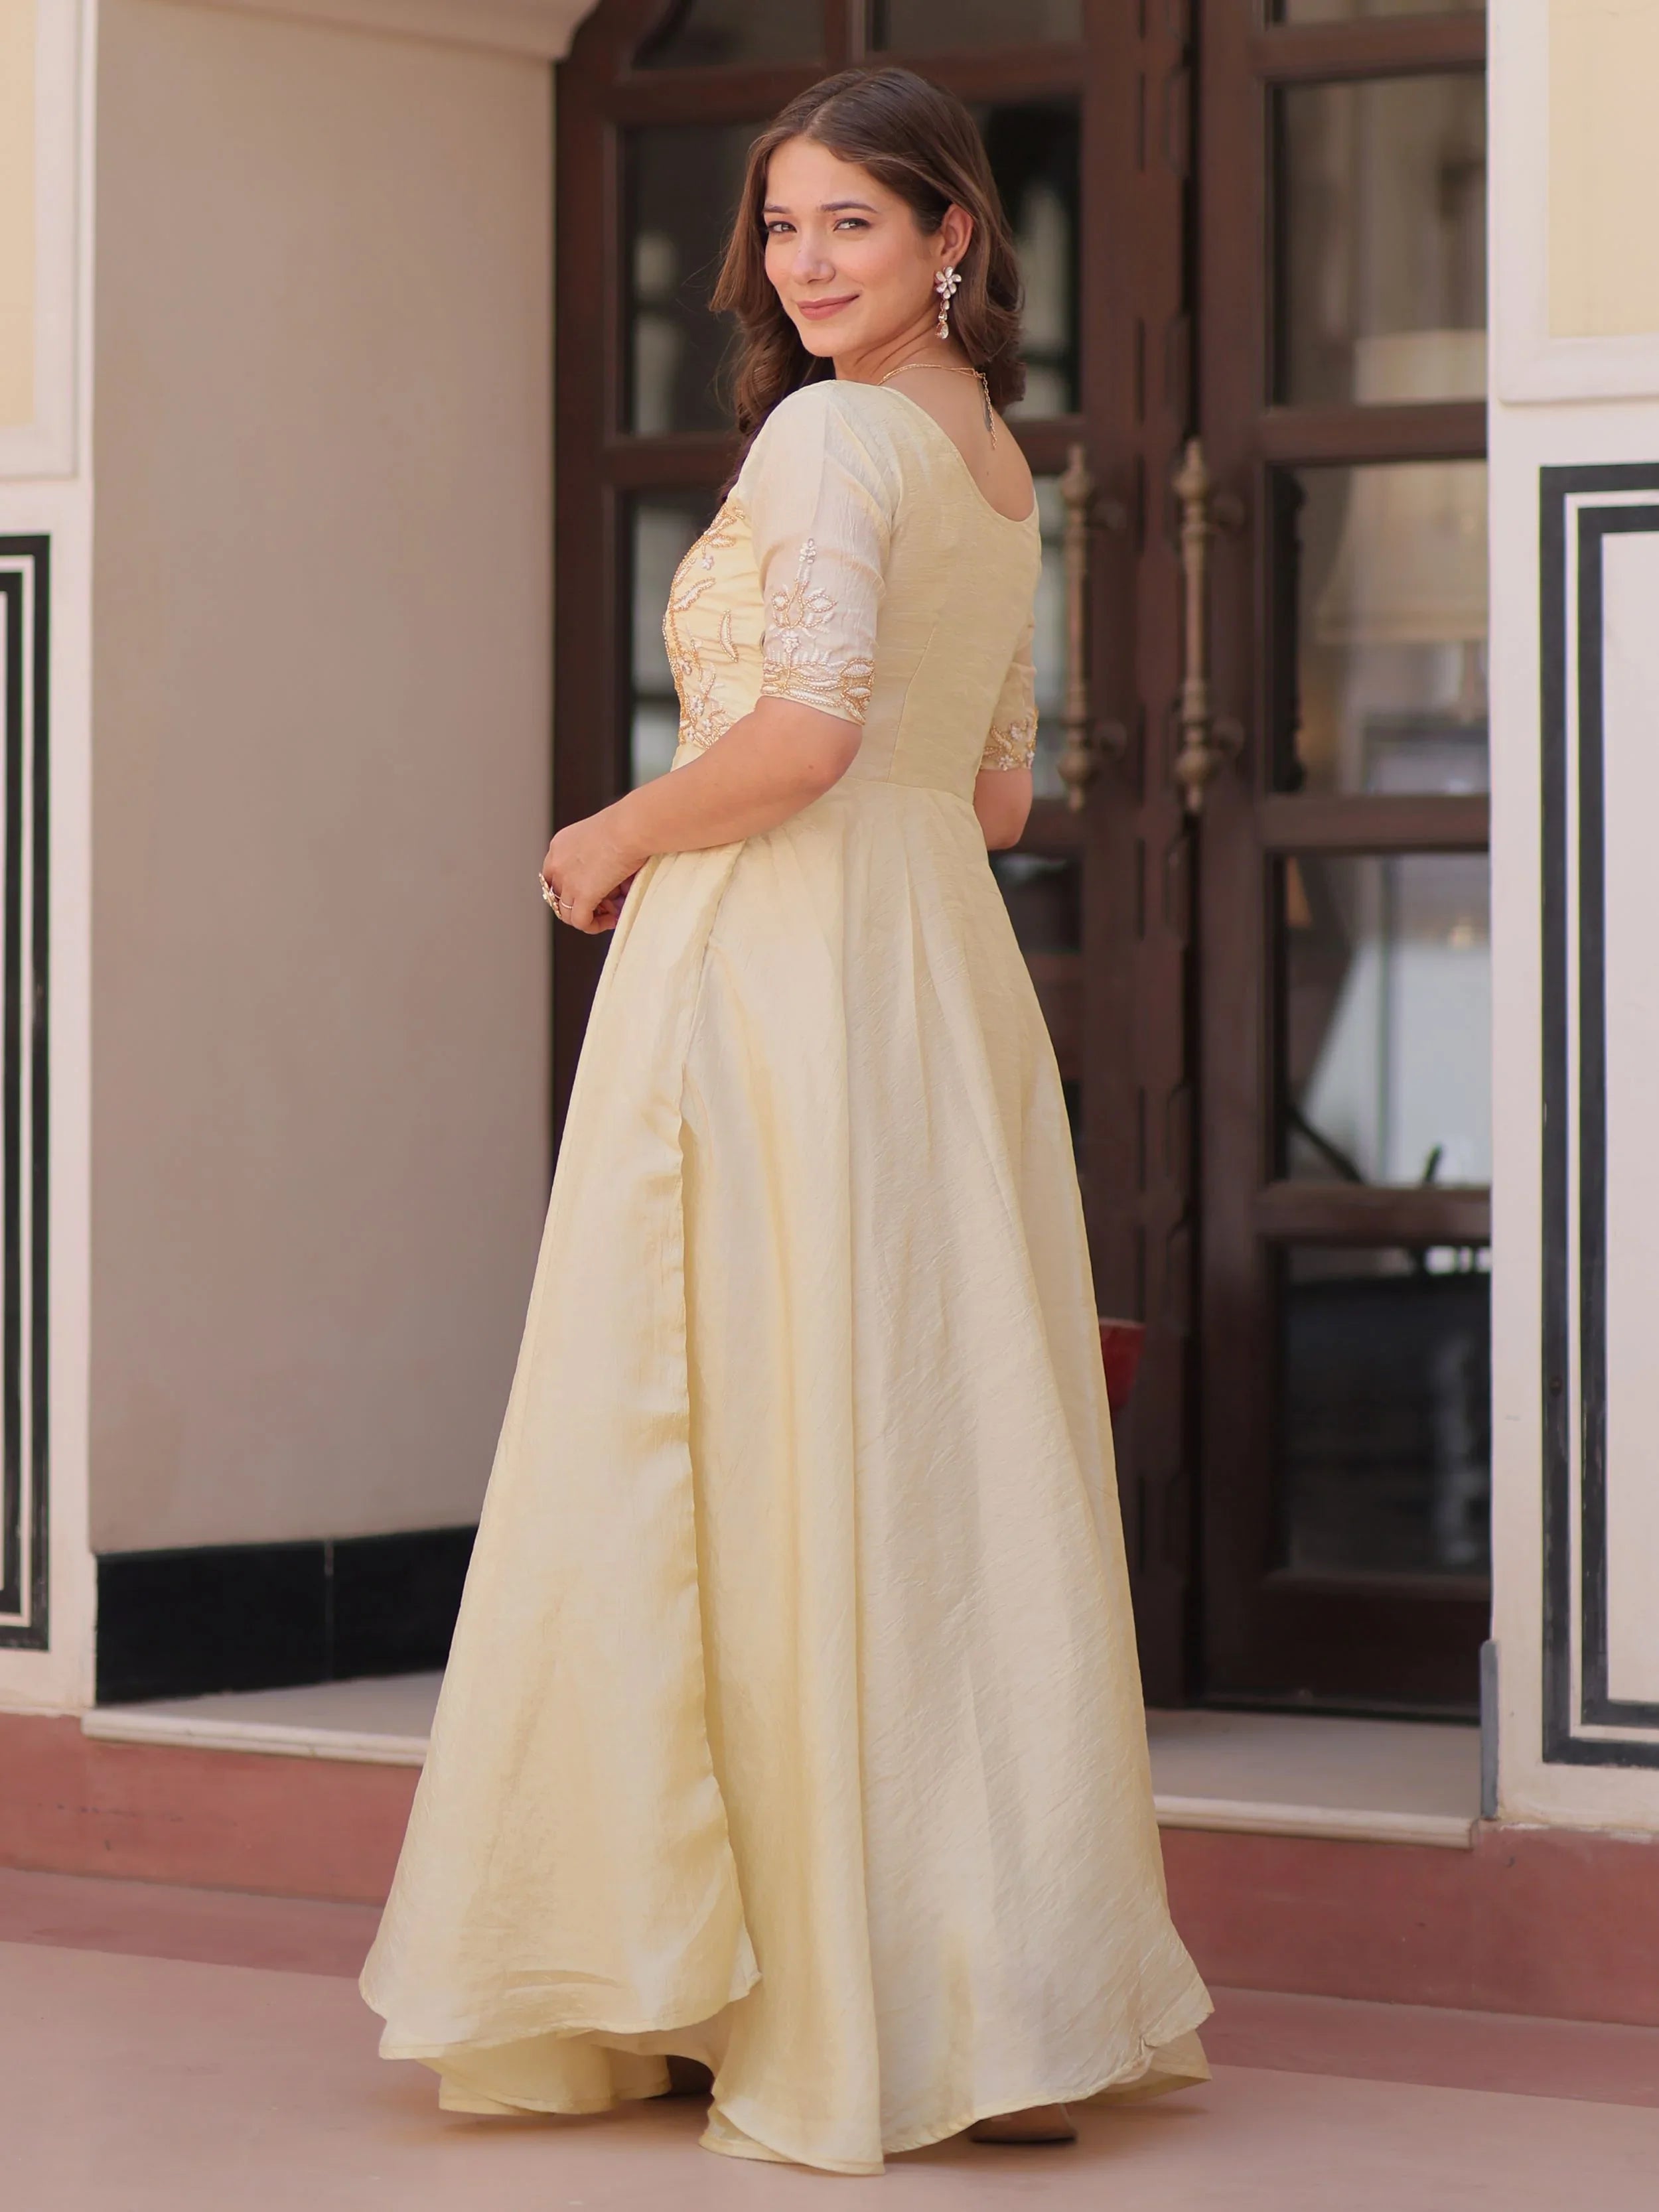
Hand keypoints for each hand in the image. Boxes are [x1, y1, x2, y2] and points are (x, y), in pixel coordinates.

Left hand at [540, 807, 642, 932]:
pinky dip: (595, 925)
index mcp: (560, 845)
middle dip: (580, 903)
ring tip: (610, 913)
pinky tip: (611, 919)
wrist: (631, 828)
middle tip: (603, 904)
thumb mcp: (601, 837)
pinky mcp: (581, 895)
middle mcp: (557, 863)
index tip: (592, 891)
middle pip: (558, 896)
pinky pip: (580, 922)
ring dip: (589, 916)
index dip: (572, 888)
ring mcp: (567, 881)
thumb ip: (597, 856)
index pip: (555, 876)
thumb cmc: (627, 826)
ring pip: (567, 913)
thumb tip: (611, 882)